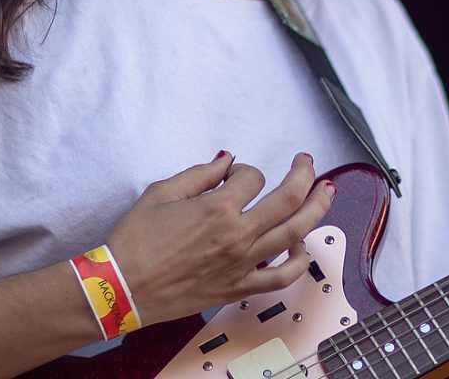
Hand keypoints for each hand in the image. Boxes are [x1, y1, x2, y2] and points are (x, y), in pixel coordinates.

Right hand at [106, 151, 334, 326]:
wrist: (121, 288)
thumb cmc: (136, 240)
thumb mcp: (163, 192)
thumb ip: (201, 173)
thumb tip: (227, 160)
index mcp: (218, 208)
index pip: (252, 176)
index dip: (244, 169)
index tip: (232, 173)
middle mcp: (237, 236)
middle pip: (289, 198)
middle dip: (303, 173)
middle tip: (307, 161)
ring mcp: (242, 264)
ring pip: (295, 234)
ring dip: (317, 208)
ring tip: (327, 192)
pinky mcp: (238, 288)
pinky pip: (280, 277)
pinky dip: (298, 261)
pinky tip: (302, 247)